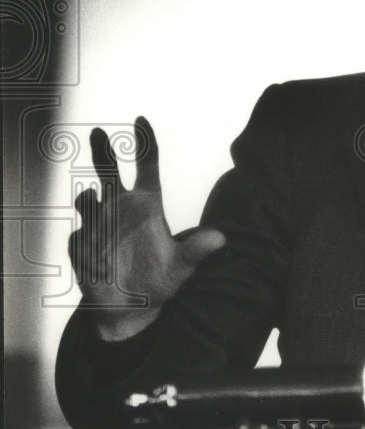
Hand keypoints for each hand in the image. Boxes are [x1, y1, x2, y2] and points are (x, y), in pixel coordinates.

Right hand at [69, 116, 225, 340]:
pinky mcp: (81, 245)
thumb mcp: (182, 267)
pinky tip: (97, 262)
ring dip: (90, 201)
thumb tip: (221, 239)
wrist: (130, 308)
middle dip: (103, 152)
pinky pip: (79, 236)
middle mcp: (122, 209)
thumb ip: (198, 250)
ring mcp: (99, 225)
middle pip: (109, 172)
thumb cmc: (159, 281)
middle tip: (98, 132)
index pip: (146, 167)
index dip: (145, 143)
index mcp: (148, 206)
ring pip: (88, 201)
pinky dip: (85, 243)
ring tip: (92, 201)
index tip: (141, 120)